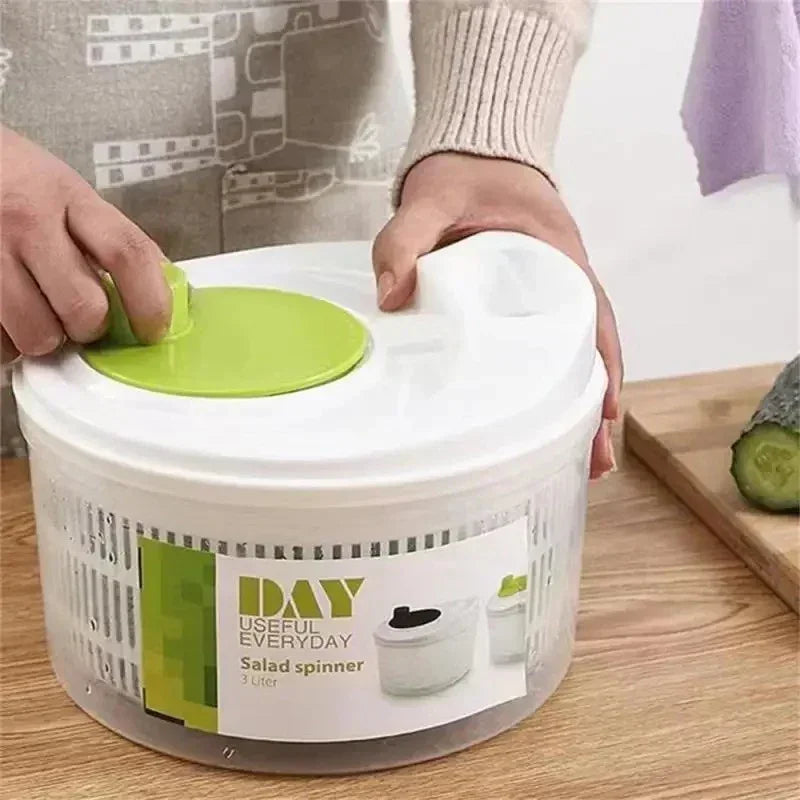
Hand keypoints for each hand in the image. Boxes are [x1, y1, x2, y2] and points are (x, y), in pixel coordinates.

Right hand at [0, 126, 170, 362]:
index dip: (151, 300)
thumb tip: (161, 284)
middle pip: (85, 306)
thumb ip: (111, 237)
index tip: (154, 327)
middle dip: (91, 326)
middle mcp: (28, 221)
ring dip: (46, 338)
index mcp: (68, 197)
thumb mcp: (68, 193)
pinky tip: (9, 317)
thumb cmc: (14, 183)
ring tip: (38, 314)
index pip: (128, 253)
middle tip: (82, 318)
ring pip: (39, 333)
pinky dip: (9, 342)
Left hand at [373, 153, 622, 478]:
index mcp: (558, 255)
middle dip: (596, 407)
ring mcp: (546, 294)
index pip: (594, 317)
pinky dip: (550, 385)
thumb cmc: (465, 172)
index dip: (603, 368)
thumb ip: (406, 237)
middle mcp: (562, 280)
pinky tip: (540, 421)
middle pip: (592, 350)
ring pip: (572, 355)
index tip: (606, 415)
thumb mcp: (432, 197)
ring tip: (575, 463)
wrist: (474, 152)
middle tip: (595, 465)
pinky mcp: (524, 303)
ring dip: (576, 405)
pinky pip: (546, 346)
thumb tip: (391, 296)